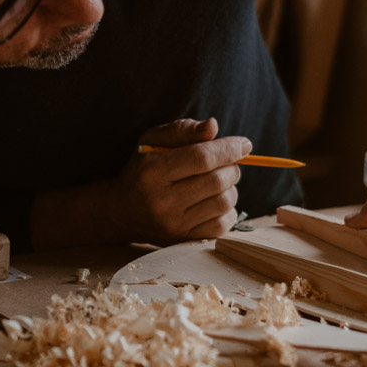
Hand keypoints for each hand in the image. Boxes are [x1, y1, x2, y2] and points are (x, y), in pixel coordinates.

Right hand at [111, 117, 246, 242]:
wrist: (122, 212)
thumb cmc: (144, 169)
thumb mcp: (153, 141)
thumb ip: (182, 130)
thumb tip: (212, 126)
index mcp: (153, 172)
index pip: (201, 158)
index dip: (228, 149)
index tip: (244, 144)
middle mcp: (162, 202)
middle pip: (217, 181)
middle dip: (231, 167)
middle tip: (227, 163)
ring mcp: (174, 225)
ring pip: (224, 202)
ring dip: (231, 188)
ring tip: (218, 182)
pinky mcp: (184, 240)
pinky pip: (223, 224)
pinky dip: (227, 209)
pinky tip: (214, 201)